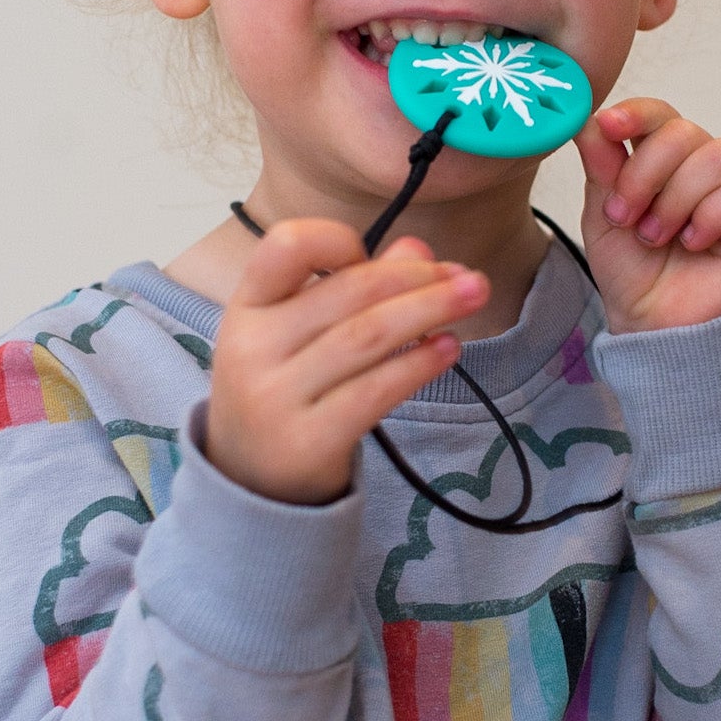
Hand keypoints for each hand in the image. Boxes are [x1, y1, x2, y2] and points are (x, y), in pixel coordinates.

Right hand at [206, 221, 489, 503]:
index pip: (287, 246)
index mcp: (248, 306)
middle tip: (467, 276)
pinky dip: (418, 364)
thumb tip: (418, 250)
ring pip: (367, 336)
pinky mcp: (308, 441)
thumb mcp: (301, 332)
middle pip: (349, 292)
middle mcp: (252, 347)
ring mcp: (275, 397)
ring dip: (430, 310)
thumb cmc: (285, 388)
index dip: (339, 239)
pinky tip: (448, 349)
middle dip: (418, 276)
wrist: (250, 481)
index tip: (380, 257)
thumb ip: (355, 285)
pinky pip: (374, 392)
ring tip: (473, 298)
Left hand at [576, 100, 720, 332]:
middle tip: (626, 215)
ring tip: (659, 236)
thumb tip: (592, 120)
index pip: (662, 116)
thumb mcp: (605, 216)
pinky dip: (711, 217)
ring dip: (676, 200)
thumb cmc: (635, 275)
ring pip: (718, 156)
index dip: (637, 114)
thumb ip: (603, 167)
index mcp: (671, 161)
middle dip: (645, 173)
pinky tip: (696, 243)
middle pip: (685, 132)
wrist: (656, 331)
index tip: (608, 125)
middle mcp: (711, 169)